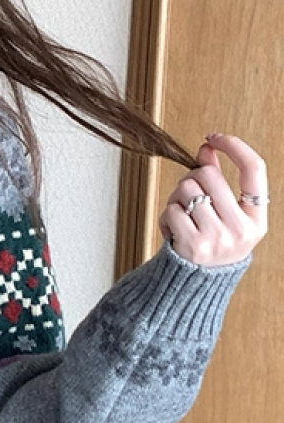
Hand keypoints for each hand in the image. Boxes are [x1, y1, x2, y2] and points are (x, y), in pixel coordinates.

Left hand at [159, 133, 268, 265]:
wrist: (194, 285)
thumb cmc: (209, 242)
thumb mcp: (223, 214)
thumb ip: (217, 181)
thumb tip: (207, 148)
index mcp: (255, 219)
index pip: (254, 170)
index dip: (235, 147)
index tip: (214, 138)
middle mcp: (241, 229)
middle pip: (209, 175)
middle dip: (191, 178)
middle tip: (187, 195)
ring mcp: (218, 238)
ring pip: (187, 189)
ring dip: (176, 198)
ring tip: (182, 216)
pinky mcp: (194, 245)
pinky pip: (172, 210)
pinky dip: (167, 215)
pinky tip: (173, 230)